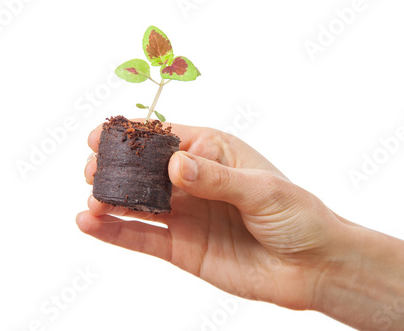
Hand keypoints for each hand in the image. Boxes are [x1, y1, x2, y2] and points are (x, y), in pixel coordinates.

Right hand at [77, 122, 346, 309]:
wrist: (312, 267)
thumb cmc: (298, 217)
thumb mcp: (262, 191)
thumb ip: (216, 179)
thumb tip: (174, 165)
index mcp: (215, 154)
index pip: (167, 140)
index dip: (134, 137)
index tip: (102, 136)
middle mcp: (195, 182)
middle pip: (145, 171)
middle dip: (117, 169)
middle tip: (93, 171)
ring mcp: (187, 215)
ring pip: (139, 204)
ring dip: (111, 200)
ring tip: (92, 201)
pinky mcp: (183, 247)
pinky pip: (143, 238)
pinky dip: (116, 232)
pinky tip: (91, 224)